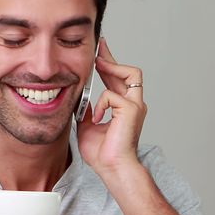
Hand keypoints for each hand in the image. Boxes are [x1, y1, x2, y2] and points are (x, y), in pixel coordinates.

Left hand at [75, 38, 146, 175]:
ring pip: (131, 74)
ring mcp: (136, 106)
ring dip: (112, 68)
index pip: (117, 80)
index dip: (109, 64)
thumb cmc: (102, 153)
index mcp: (123, 108)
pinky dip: (100, 104)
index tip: (99, 52)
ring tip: (98, 66)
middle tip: (99, 46)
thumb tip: (79, 98)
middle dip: (111, 57)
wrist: (111, 168)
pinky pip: (111, 95)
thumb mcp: (87, 125)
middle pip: (127, 71)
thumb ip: (87, 110)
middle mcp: (133, 104)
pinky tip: (97, 118)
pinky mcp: (132, 110)